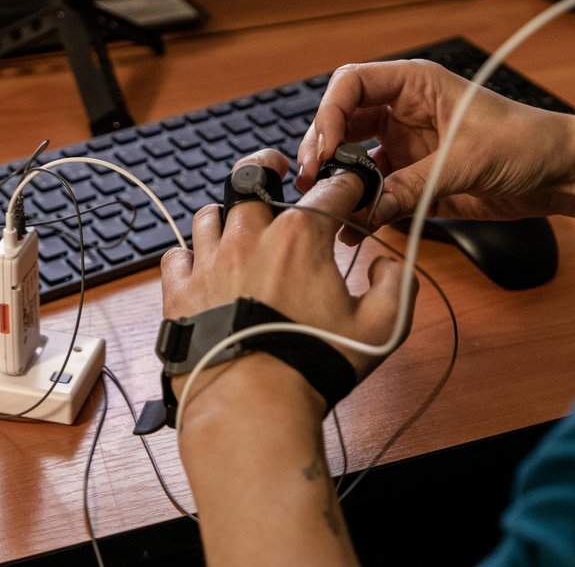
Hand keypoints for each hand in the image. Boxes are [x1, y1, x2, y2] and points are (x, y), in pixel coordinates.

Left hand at [160, 149, 415, 382]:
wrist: (252, 407)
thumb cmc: (314, 364)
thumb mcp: (382, 327)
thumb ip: (397, 285)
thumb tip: (387, 263)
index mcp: (301, 237)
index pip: (330, 190)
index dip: (347, 185)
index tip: (352, 188)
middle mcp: (250, 237)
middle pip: (253, 177)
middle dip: (269, 167)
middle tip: (278, 170)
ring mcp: (209, 262)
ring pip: (210, 213)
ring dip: (227, 215)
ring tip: (237, 226)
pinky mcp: (179, 292)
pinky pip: (176, 254)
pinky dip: (190, 255)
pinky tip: (202, 266)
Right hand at [296, 59, 574, 238]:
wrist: (562, 174)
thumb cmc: (529, 142)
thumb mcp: (468, 160)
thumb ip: (414, 184)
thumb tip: (368, 208)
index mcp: (415, 86)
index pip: (352, 85)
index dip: (330, 114)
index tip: (326, 149)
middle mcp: (404, 113)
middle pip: (343, 124)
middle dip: (325, 151)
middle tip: (314, 182)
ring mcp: (407, 148)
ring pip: (355, 162)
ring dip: (340, 183)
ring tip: (327, 208)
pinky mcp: (416, 181)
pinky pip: (378, 194)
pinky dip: (363, 210)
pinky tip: (354, 228)